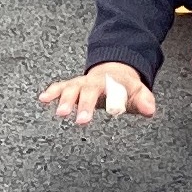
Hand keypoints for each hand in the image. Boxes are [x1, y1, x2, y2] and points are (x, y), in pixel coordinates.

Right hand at [39, 61, 154, 124]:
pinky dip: (51, 92)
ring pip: (71, 89)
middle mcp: (93, 82)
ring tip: (60, 113)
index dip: (113, 101)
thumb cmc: (123, 86)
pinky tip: (42, 99)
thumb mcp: (138, 91)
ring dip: (64, 100)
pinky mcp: (70, 86)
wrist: (112, 70)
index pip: (112, 91)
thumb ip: (144, 100)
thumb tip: (149, 109)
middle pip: (88, 91)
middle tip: (82, 121)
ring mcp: (80, 84)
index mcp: (111, 82)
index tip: (114, 111)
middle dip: (84, 105)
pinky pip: (59, 87)